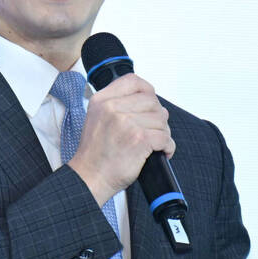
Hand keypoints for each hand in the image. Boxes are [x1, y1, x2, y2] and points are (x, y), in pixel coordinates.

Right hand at [67, 73, 174, 205]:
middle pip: (152, 101)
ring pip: (161, 119)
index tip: (151, 101)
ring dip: (163, 133)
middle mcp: (112, 108)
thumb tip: (146, 100)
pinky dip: (167, 147)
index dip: (147, 90)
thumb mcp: (97, 118)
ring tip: (154, 144)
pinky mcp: (139, 139)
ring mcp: (126, 123)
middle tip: (152, 130)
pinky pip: (165, 137)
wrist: (90, 177)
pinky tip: (160, 152)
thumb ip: (116, 104)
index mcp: (102, 101)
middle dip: (157, 117)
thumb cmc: (95, 153)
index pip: (132, 81)